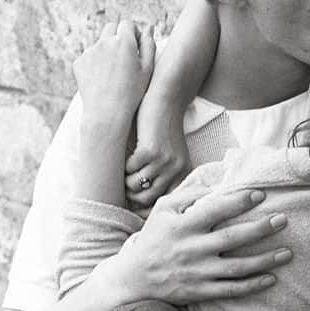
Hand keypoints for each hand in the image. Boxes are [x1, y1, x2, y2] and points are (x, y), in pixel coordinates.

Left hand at [73, 21, 154, 132]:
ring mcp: (89, 52)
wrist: (107, 112)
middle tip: (125, 54)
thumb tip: (149, 27)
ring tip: (114, 73)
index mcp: (123, 41)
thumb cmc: (133, 92)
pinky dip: (96, 63)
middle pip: (111, 27)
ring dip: (107, 50)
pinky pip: (89, 57)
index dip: (133, 33)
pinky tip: (103, 79)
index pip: (128, 24)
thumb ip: (149, 44)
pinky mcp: (79, 62)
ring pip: (100, 43)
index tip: (136, 45)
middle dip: (118, 36)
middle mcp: (104, 42)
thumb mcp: (148, 69)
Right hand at [95, 187, 291, 305]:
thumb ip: (189, 194)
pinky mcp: (200, 292)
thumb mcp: (163, 209)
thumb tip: (218, 183)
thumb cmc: (153, 238)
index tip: (260, 195)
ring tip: (287, 252)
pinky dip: (252, 286)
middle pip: (232, 238)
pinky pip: (230, 290)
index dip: (238, 202)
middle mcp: (192, 249)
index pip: (214, 210)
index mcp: (183, 226)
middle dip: (260, 229)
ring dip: (264, 260)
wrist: (133, 279)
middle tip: (283, 220)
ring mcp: (197, 273)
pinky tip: (271, 278)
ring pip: (237, 268)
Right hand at [125, 96, 191, 213]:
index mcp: (184, 173)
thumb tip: (140, 204)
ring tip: (126, 173)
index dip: (148, 208)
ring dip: (127, 181)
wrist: (166, 102)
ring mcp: (163, 161)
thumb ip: (164, 177)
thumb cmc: (165, 131)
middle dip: (133, 197)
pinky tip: (129, 156)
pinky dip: (126, 165)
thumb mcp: (172, 156)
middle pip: (149, 198)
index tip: (135, 208)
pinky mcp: (149, 150)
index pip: (165, 201)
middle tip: (125, 189)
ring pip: (137, 185)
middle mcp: (176, 169)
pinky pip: (130, 169)